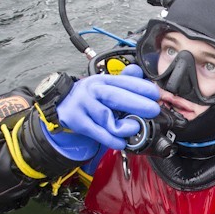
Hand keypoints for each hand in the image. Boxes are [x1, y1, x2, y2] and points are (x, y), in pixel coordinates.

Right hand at [43, 65, 160, 158]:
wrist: (59, 106)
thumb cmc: (87, 99)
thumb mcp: (103, 87)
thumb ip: (122, 81)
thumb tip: (138, 71)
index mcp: (102, 81)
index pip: (123, 81)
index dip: (141, 87)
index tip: (155, 94)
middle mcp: (92, 90)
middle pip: (115, 96)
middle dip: (137, 103)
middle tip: (153, 110)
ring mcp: (83, 105)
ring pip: (106, 116)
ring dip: (123, 125)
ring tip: (134, 128)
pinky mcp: (76, 120)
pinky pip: (97, 132)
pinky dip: (111, 139)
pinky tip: (120, 141)